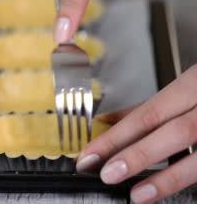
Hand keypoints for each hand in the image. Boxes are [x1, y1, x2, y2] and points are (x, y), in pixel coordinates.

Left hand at [75, 66, 196, 202]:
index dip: (115, 135)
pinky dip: (193, 177)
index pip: (147, 113)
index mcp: (195, 84)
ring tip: (138, 194)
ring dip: (167, 177)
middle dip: (137, 154)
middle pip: (174, 131)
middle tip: (107, 173)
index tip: (90, 154)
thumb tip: (106, 121)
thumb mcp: (184, 88)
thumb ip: (147, 107)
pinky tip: (171, 190)